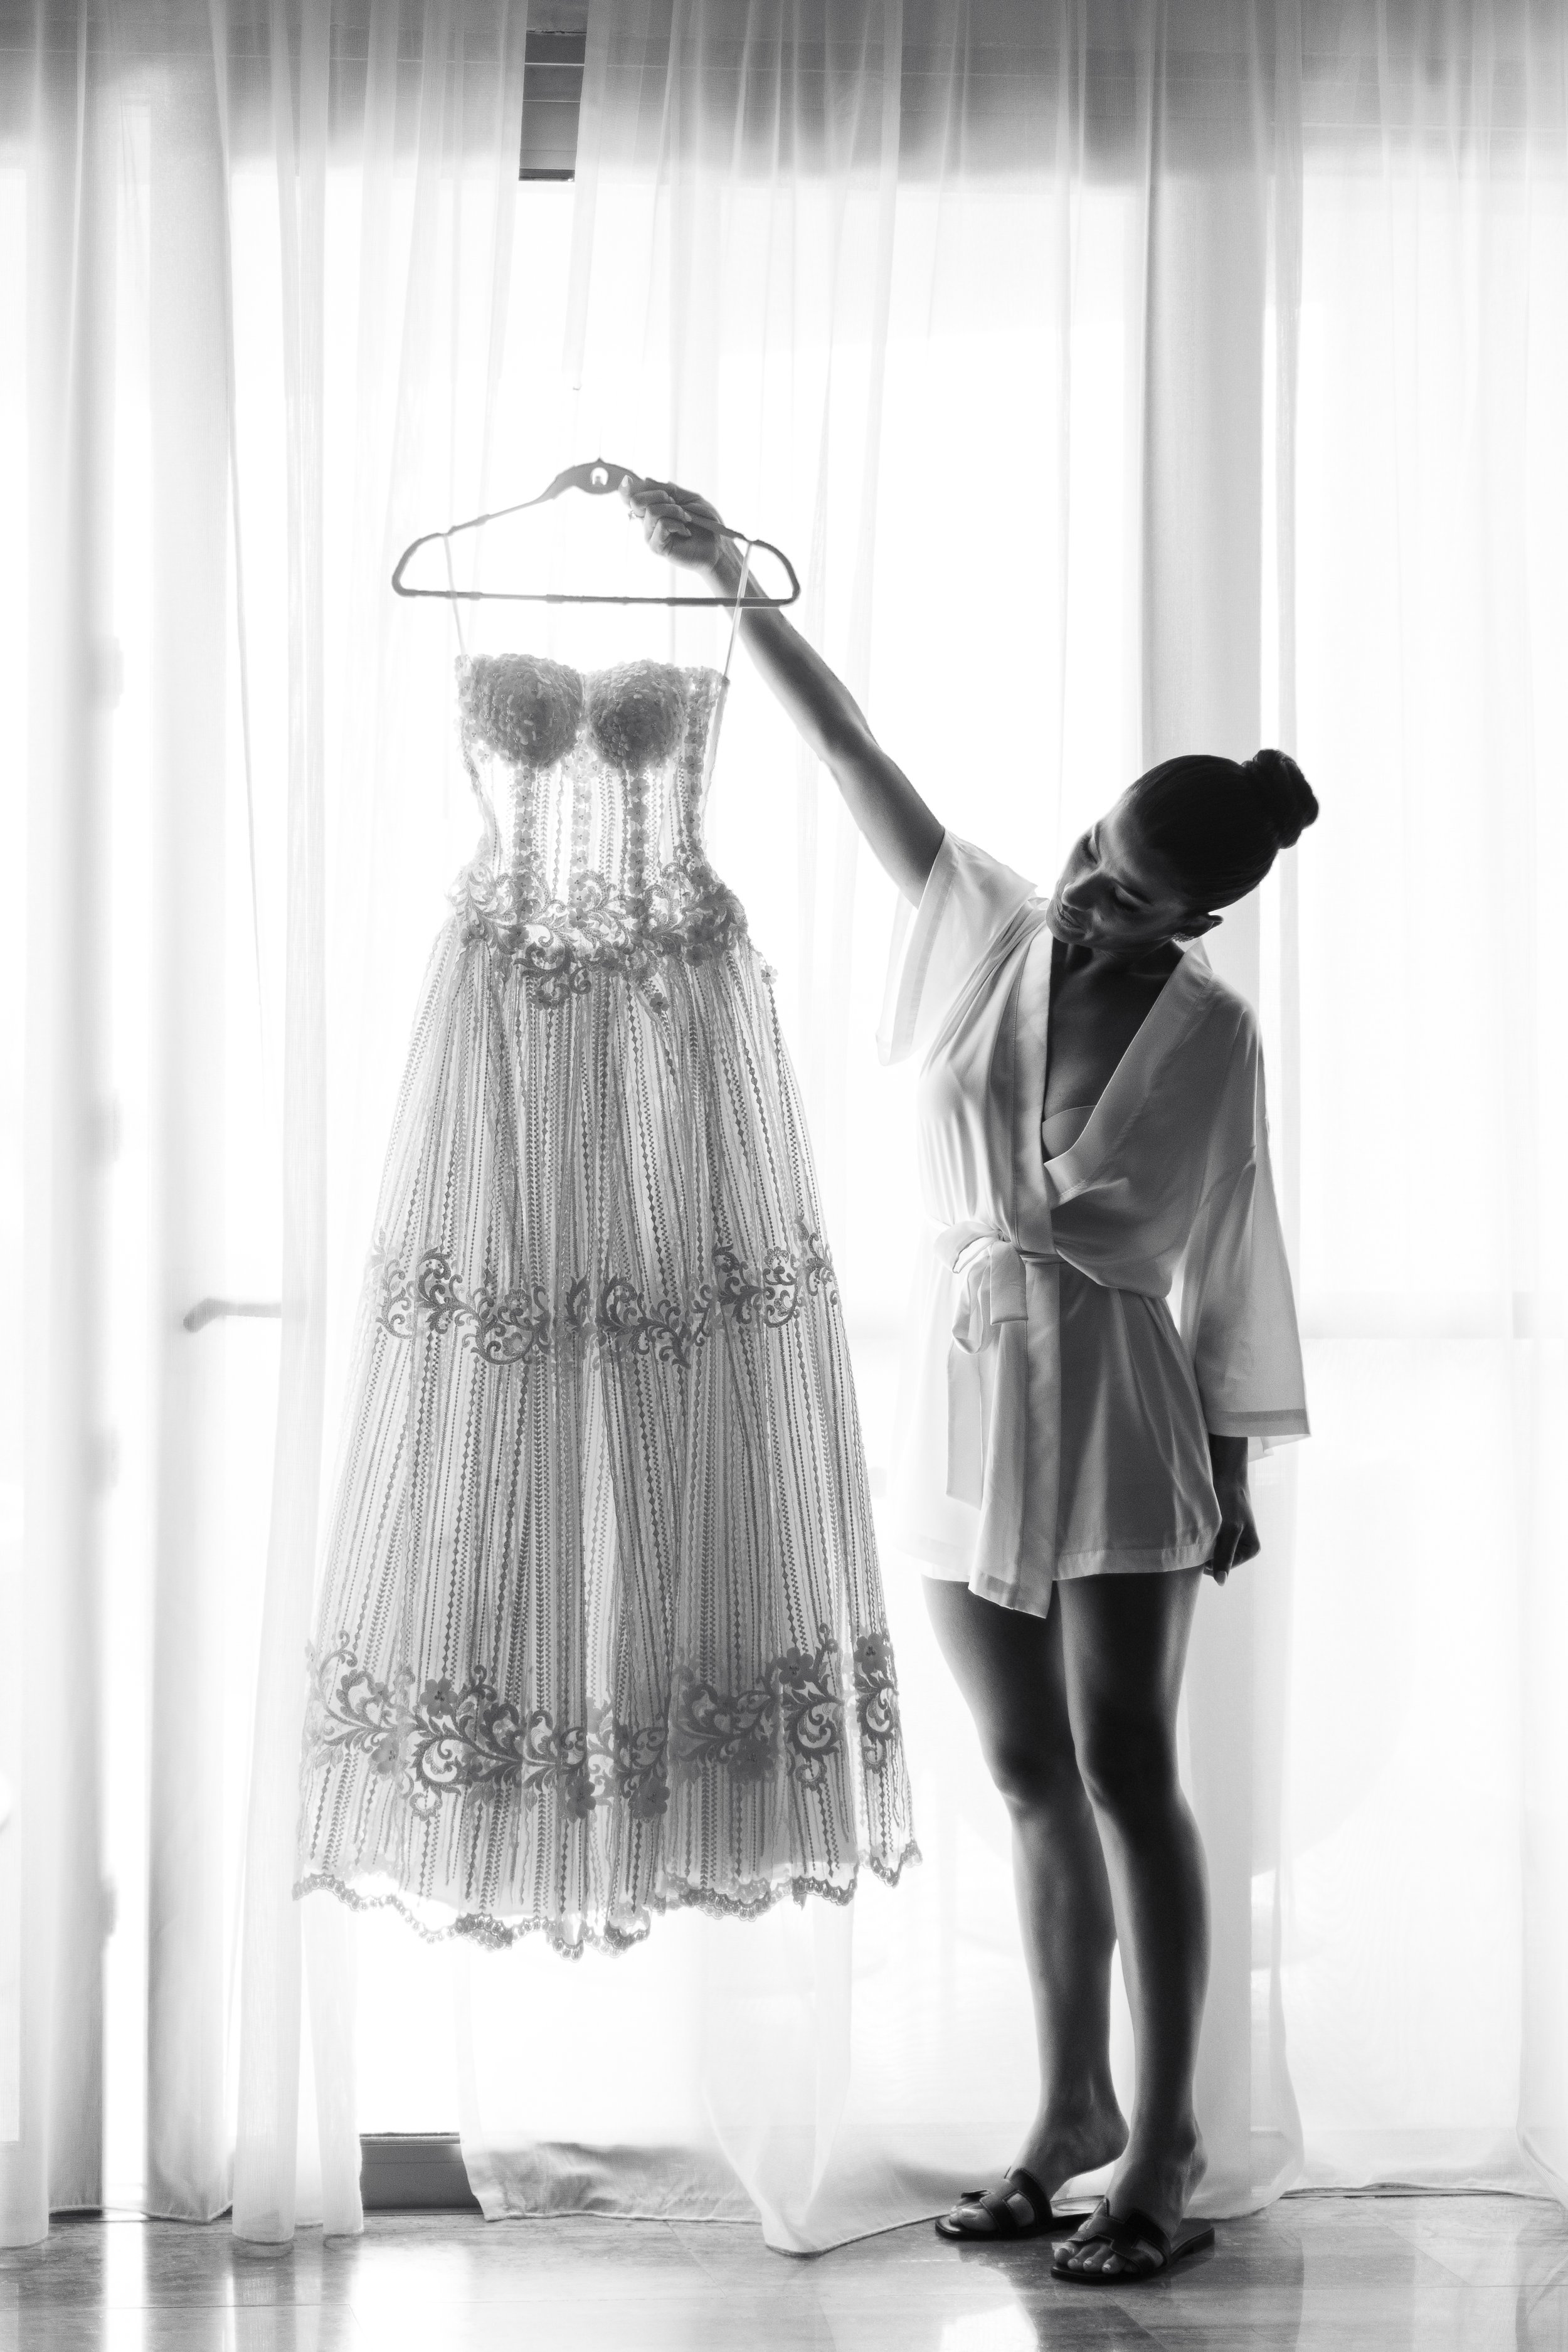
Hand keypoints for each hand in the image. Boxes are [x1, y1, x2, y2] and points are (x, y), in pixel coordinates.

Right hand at [619, 475, 736, 580]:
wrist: (718, 546)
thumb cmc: (705, 524)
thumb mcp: (688, 499)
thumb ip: (668, 490)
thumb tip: (645, 479)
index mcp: (653, 508)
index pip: (630, 497)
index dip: (625, 488)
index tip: (628, 479)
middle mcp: (648, 522)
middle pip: (635, 501)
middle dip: (659, 495)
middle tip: (677, 504)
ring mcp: (651, 535)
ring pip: (651, 511)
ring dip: (674, 511)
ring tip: (687, 520)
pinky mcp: (657, 547)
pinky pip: (661, 525)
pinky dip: (677, 524)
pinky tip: (686, 532)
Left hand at [1204, 1433, 1258, 1585]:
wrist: (1225, 1472)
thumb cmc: (1231, 1500)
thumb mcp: (1230, 1529)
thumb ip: (1225, 1555)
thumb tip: (1221, 1582)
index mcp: (1251, 1549)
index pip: (1224, 1568)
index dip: (1209, 1562)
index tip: (1198, 1549)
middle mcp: (1242, 1545)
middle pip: (1217, 1560)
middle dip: (1206, 1552)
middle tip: (1196, 1538)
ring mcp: (1230, 1537)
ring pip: (1211, 1550)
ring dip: (1202, 1544)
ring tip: (1197, 1530)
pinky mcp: (1220, 1528)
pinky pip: (1208, 1540)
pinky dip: (1200, 1536)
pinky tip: (1195, 1527)